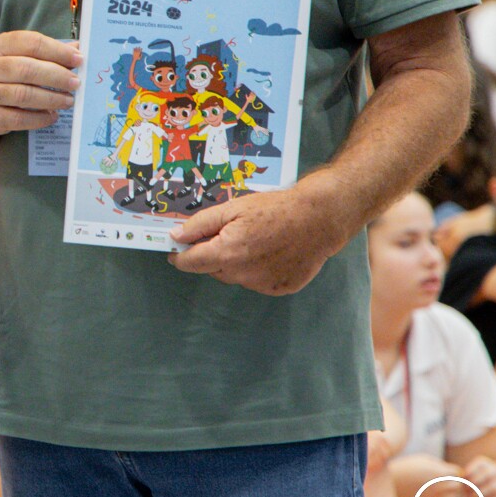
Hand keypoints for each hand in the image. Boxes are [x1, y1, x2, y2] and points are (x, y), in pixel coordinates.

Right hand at [0, 31, 80, 138]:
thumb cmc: (5, 75)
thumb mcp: (20, 56)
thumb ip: (47, 52)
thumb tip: (78, 48)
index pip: (30, 43)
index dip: (57, 51)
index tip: (78, 60)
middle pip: (26, 69)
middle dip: (56, 76)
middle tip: (75, 83)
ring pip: (23, 95)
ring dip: (51, 98)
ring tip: (68, 101)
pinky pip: (18, 118)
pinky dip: (39, 118)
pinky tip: (52, 116)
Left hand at [167, 185, 345, 295]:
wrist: (319, 219)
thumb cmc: (276, 209)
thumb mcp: (232, 208)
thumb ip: (200, 224)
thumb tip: (176, 237)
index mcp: (227, 254)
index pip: (190, 263)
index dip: (180, 256)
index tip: (176, 250)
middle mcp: (243, 275)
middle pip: (213, 269)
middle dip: (213, 254)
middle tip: (229, 233)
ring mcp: (263, 284)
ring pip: (236, 276)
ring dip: (237, 262)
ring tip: (256, 239)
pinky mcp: (280, 288)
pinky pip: (257, 281)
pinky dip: (258, 269)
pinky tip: (271, 251)